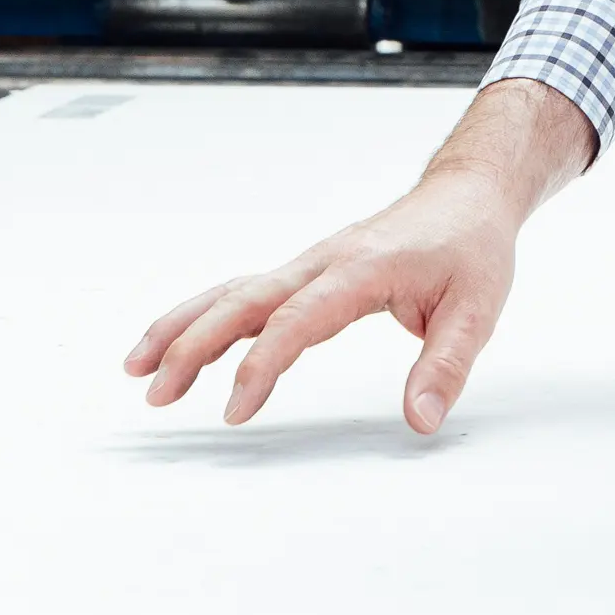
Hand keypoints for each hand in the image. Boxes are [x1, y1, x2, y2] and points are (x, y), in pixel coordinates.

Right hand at [124, 76, 596, 436]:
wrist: (467, 194)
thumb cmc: (471, 246)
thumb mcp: (476, 310)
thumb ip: (446, 366)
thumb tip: (421, 420)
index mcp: (360, 270)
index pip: (297, 321)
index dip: (262, 366)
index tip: (235, 409)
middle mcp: (323, 262)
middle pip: (243, 300)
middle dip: (193, 344)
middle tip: (156, 391)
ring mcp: (311, 264)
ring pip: (233, 292)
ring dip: (184, 326)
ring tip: (138, 367)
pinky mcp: (308, 272)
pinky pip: (246, 292)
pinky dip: (206, 315)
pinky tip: (181, 342)